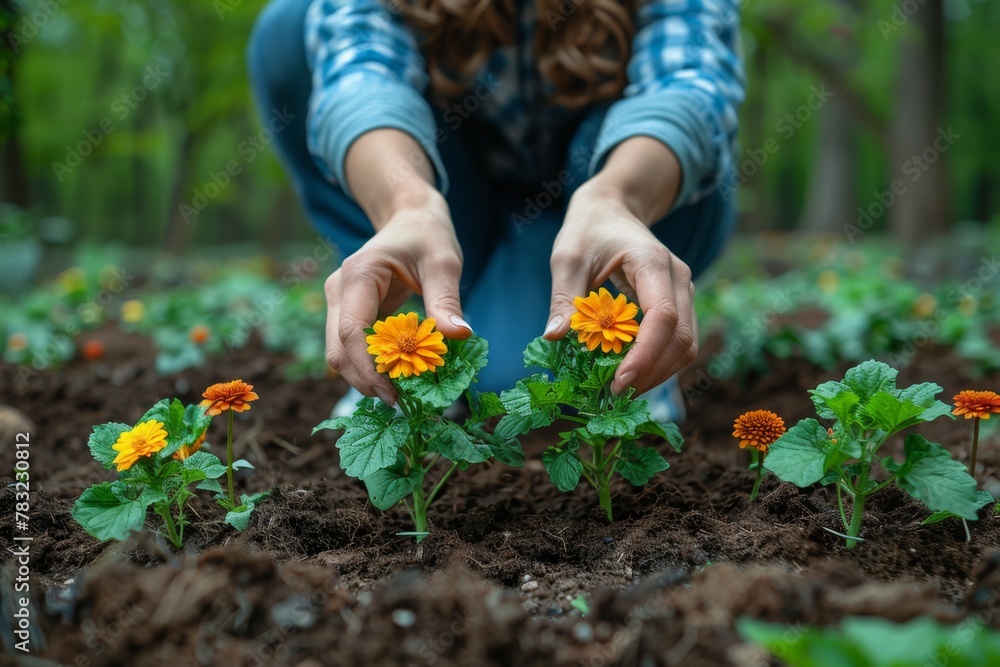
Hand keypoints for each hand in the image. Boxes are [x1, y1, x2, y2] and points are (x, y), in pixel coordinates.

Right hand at [324, 195, 471, 404]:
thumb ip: (446, 300)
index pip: (351, 331)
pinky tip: (397, 378)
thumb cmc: (427, 235)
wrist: (410, 218)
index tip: (394, 394)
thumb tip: (460, 336)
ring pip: (340, 353)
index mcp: (358, 274)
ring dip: (366, 377)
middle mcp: (339, 289)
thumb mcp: (444, 261)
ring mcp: (339, 302)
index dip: (368, 367)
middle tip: (400, 403)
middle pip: (338, 349)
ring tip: (400, 395)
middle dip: (364, 380)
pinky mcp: (348, 312)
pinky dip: (370, 366)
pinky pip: (352, 348)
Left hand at [544, 186, 697, 396]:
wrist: (612, 209)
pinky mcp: (679, 303)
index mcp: (652, 262)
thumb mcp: (567, 257)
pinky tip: (630, 374)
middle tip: (615, 396)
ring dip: (658, 373)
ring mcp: (683, 290)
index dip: (645, 354)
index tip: (619, 382)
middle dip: (652, 372)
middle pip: (682, 338)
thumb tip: (554, 337)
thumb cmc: (588, 230)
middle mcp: (678, 277)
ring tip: (621, 390)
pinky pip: (678, 341)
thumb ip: (563, 297)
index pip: (663, 316)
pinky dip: (659, 362)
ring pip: (686, 344)